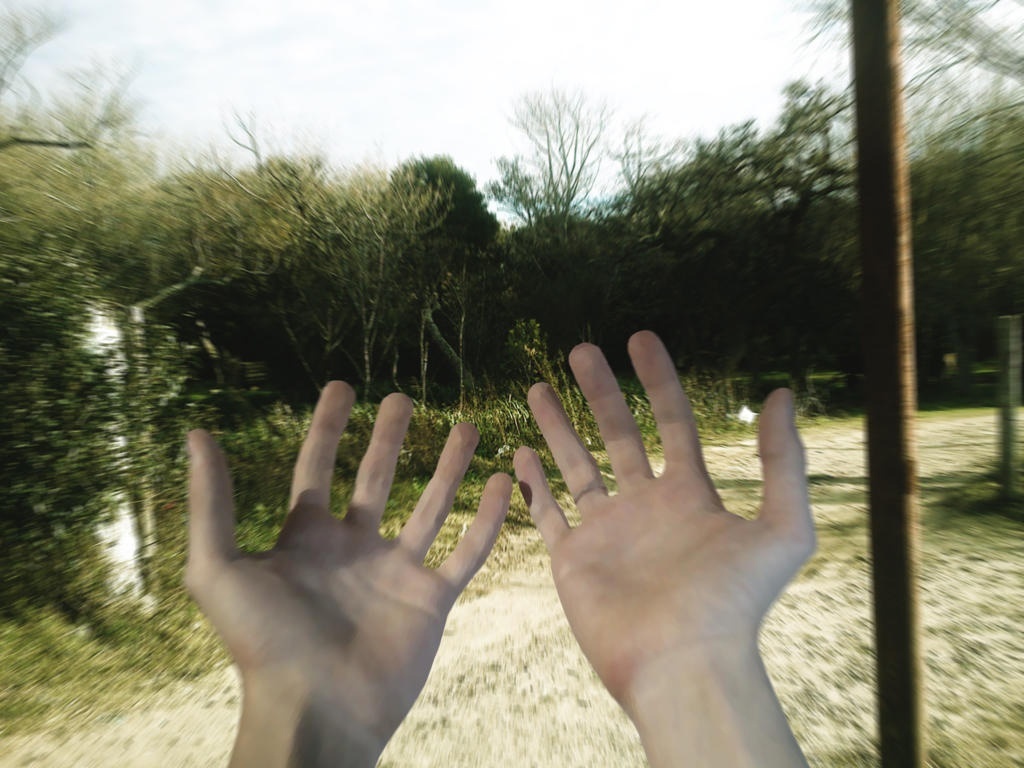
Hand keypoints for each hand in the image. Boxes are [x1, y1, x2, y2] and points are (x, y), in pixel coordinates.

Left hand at [185, 383, 510, 767]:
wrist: (315, 710)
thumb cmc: (262, 645)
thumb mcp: (219, 568)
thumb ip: (212, 503)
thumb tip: (197, 436)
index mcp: (305, 538)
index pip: (317, 468)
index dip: (327, 426)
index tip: (340, 387)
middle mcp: (354, 548)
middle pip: (377, 478)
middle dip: (388, 437)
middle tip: (402, 398)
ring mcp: (396, 572)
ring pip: (430, 505)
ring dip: (447, 466)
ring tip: (465, 426)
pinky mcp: (431, 598)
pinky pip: (466, 551)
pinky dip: (487, 518)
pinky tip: (502, 482)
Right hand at [514, 331, 813, 766]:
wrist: (684, 664)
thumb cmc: (735, 603)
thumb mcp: (780, 528)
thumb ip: (783, 462)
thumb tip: (783, 394)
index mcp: (689, 496)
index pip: (671, 423)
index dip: (658, 380)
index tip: (639, 338)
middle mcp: (645, 507)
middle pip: (617, 435)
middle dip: (599, 391)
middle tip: (579, 349)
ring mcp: (606, 533)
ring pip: (576, 466)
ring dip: (557, 426)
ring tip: (538, 386)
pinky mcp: (572, 560)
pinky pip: (547, 513)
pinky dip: (532, 482)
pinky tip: (519, 451)